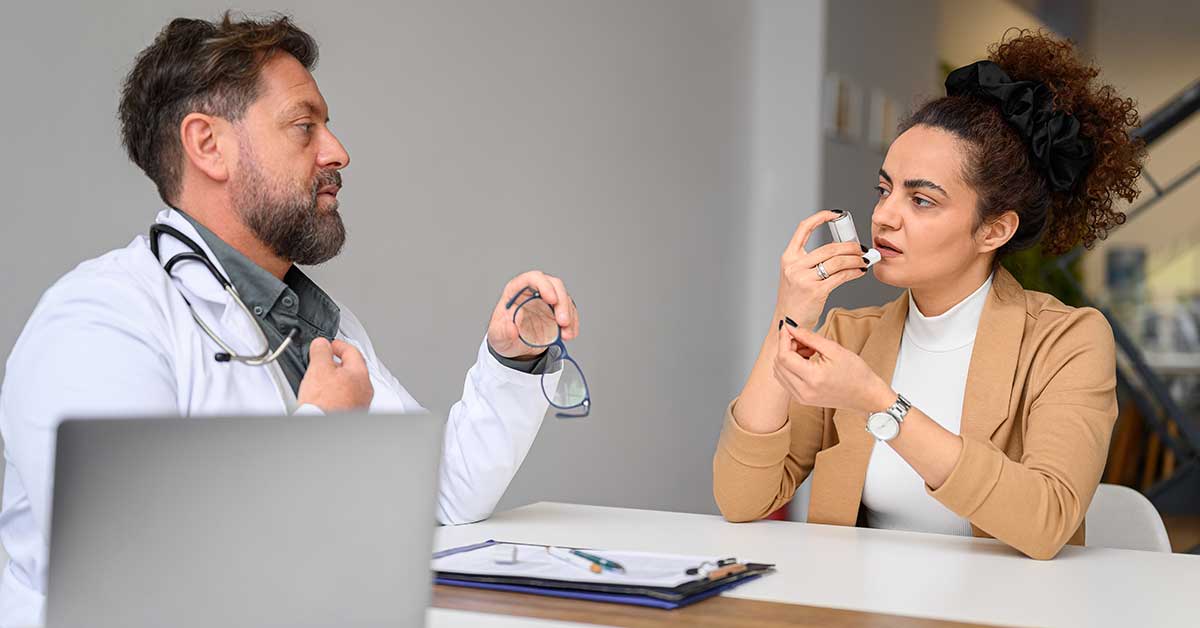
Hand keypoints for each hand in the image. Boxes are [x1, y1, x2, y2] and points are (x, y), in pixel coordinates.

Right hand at [297, 338, 373, 411]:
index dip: (337, 345)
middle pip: (351, 369)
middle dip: (335, 363)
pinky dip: (335, 394)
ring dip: (335, 380)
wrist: (322, 427)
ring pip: (348, 385)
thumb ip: (321, 351)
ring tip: (320, 381)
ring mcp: (360, 404)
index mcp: (360, 375)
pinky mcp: (351, 414)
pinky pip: (344, 398)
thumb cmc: (326, 404)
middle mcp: (365, 390)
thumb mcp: (319, 369)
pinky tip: (323, 398)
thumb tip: (322, 343)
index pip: (352, 351)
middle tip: (322, 362)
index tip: (328, 345)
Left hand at [487, 270, 579, 359]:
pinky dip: (573, 323)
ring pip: (565, 298)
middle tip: (563, 322)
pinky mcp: (557, 312)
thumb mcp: (497, 336)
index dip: (544, 285)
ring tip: (566, 334)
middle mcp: (534, 292)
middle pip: (554, 285)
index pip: (533, 278)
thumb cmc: (503, 335)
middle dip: (562, 302)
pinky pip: (570, 312)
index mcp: (516, 290)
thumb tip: (511, 329)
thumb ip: (502, 332)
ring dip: (569, 315)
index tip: (551, 300)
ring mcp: (548, 301)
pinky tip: (569, 335)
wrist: (515, 347)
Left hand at [773, 322, 893, 413]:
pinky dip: (790, 367)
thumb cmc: (856, 373)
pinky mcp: (801, 399)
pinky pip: (785, 380)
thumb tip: (791, 327)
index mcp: (813, 378)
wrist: (866, 395)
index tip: (788, 328)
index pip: (784, 356)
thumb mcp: (834, 349)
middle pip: (778, 364)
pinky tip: (806, 361)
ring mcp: (801, 398)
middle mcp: (803, 391)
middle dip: (786, 347)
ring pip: (779, 372)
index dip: (783, 339)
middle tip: (803, 339)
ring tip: (808, 350)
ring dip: (787, 356)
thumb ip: (809, 337)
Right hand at [776, 210, 869, 329]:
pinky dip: (854, 272)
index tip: (836, 215)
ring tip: (864, 261)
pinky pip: (841, 276)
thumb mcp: (795, 275)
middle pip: (829, 248)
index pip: (803, 228)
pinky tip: (859, 272)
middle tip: (861, 248)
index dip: (820, 217)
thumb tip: (840, 250)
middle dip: (850, 246)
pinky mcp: (815, 291)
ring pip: (837, 261)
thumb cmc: (795, 299)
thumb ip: (810, 261)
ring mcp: (804, 279)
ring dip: (856, 260)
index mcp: (788, 258)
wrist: (788, 322)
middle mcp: (794, 266)